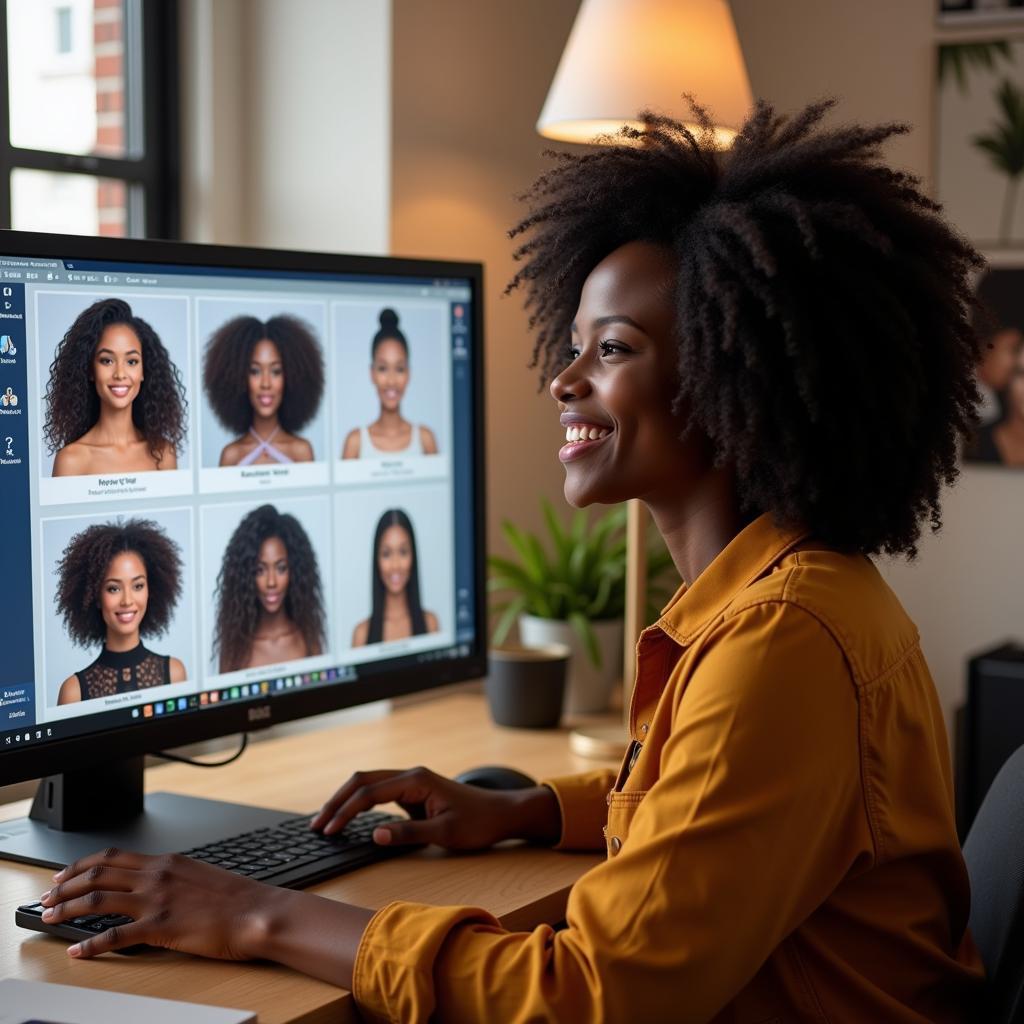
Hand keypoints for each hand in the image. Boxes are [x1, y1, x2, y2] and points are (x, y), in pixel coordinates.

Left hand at [38, 848, 287, 959]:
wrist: (257, 912)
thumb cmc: (236, 898)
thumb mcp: (200, 875)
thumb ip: (172, 877)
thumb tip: (152, 884)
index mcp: (167, 861)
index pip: (113, 856)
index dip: (82, 865)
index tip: (64, 875)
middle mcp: (157, 875)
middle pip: (98, 873)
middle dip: (65, 884)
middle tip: (47, 896)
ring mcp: (157, 900)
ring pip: (98, 898)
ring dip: (67, 907)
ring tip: (49, 917)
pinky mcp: (160, 927)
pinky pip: (115, 936)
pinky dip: (91, 945)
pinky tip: (78, 952)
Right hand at [311, 766, 560, 848]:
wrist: (502, 814)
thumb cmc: (478, 823)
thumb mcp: (445, 834)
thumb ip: (409, 834)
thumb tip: (375, 835)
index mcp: (416, 780)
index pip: (369, 792)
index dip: (345, 811)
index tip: (328, 830)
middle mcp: (411, 775)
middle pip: (363, 780)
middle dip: (337, 801)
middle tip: (316, 825)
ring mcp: (412, 782)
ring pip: (369, 783)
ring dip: (346, 800)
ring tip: (325, 821)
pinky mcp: (414, 792)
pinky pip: (379, 792)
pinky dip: (360, 803)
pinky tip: (349, 818)